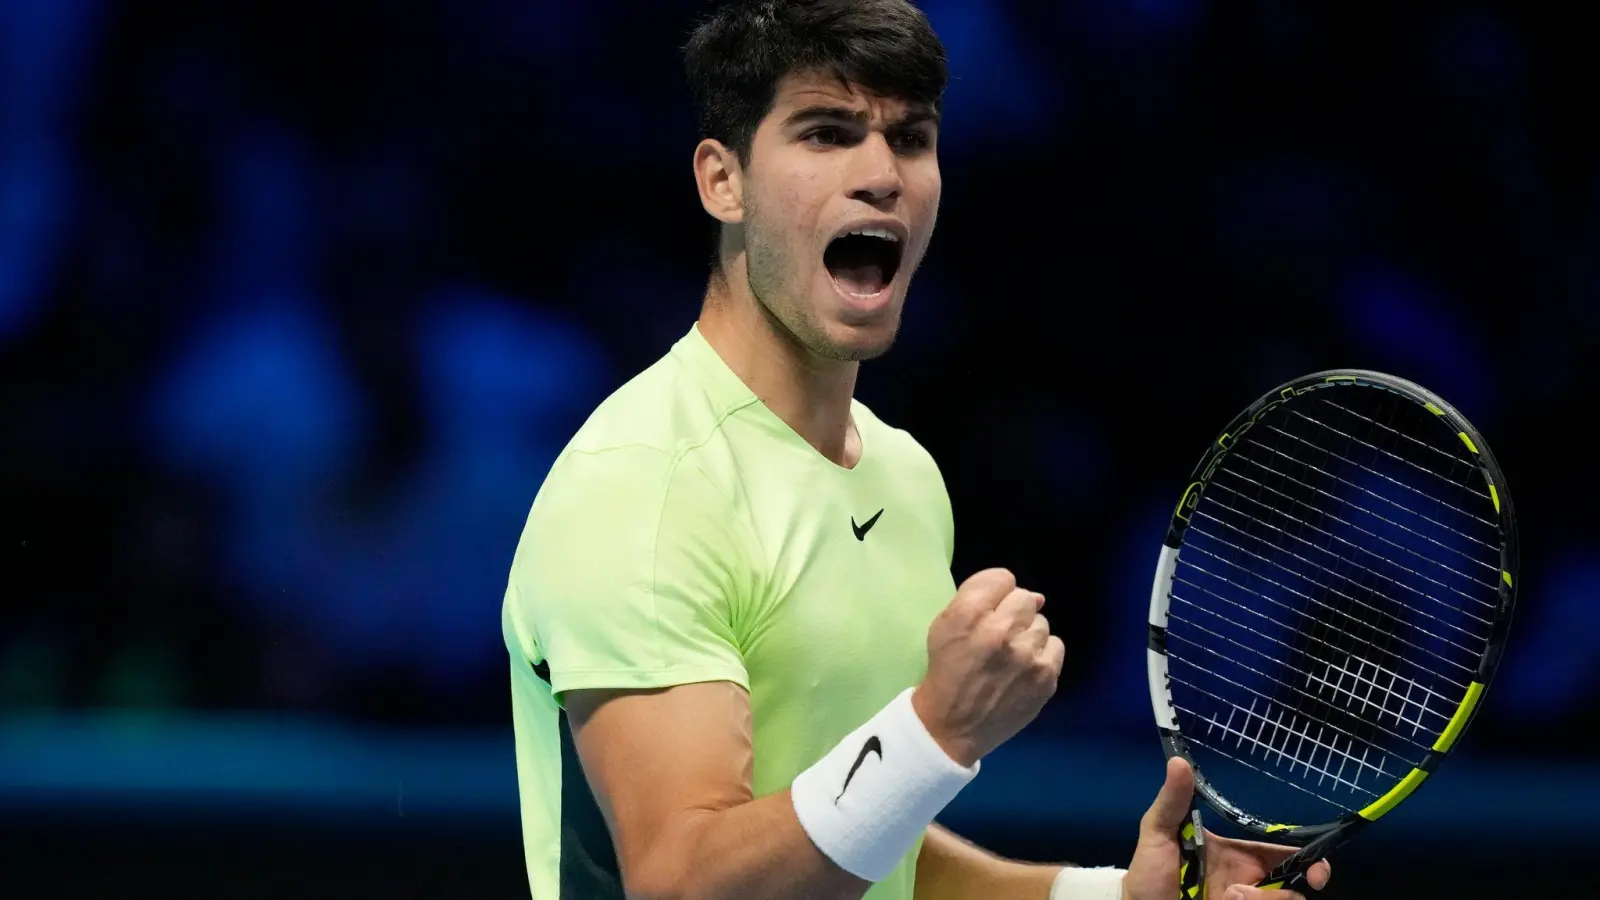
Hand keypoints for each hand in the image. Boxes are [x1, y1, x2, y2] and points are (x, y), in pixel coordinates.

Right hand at [912, 568, 1063, 766]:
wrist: (951, 727)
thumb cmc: (946, 671)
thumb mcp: (944, 626)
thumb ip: (980, 599)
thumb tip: (1036, 597)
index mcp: (969, 614)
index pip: (1002, 578)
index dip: (996, 593)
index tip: (990, 610)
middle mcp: (1000, 630)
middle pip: (1025, 598)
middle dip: (1013, 613)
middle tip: (1000, 635)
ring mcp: (1026, 655)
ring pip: (1041, 623)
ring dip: (1027, 635)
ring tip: (1011, 656)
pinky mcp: (1045, 677)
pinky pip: (1056, 646)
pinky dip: (1042, 655)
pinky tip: (1025, 668)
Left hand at [1124, 757, 1331, 899]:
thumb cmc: (1146, 878)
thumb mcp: (1156, 836)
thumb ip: (1172, 803)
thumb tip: (1179, 762)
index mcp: (1238, 859)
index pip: (1284, 857)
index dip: (1309, 862)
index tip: (1317, 871)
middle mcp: (1249, 885)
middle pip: (1294, 885)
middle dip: (1294, 886)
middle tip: (1289, 886)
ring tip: (1227, 898)